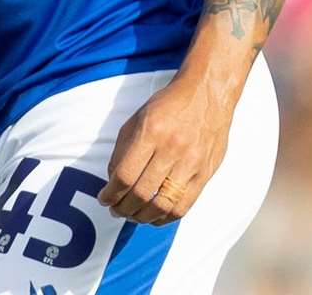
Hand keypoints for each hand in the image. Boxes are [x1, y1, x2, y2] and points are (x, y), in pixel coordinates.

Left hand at [97, 74, 234, 225]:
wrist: (207, 93)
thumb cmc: (169, 105)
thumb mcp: (138, 118)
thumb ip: (123, 149)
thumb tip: (112, 182)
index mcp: (151, 132)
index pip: (125, 175)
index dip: (110, 194)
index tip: (104, 199)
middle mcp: (172, 149)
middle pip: (141, 193)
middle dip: (122, 208)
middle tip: (116, 210)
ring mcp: (191, 163)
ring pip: (162, 205)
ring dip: (142, 217)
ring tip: (133, 215)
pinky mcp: (204, 174)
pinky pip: (183, 206)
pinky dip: (165, 218)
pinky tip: (154, 216)